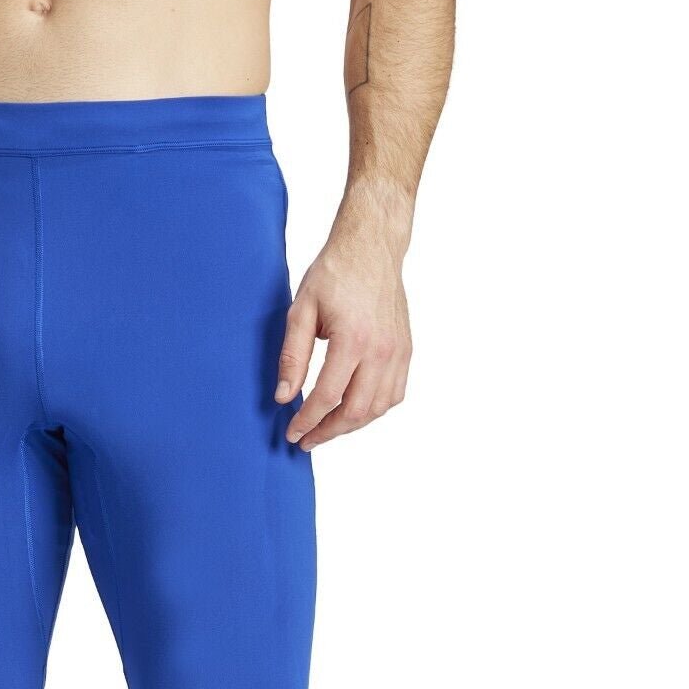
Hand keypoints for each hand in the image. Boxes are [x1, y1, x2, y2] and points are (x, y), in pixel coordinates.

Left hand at [277, 220, 411, 448]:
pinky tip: (353, 411)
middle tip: (306, 440)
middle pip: (355, 411)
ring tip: (326, 429)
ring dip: (350, 426)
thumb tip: (283, 396)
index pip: (328, 397)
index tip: (292, 433)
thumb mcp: (301, 310)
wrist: (372, 248)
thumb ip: (292, 356)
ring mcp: (398, 352)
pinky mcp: (405, 351)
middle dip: (328, 432)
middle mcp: (381, 350)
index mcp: (353, 339)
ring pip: (377, 409)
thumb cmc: (335, 273)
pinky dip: (373, 410)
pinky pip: (394, 395)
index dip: (307, 421)